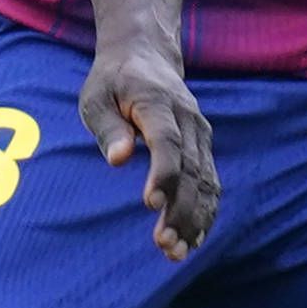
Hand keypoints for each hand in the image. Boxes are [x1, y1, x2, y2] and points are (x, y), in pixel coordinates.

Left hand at [79, 43, 217, 258]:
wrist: (146, 55)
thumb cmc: (113, 81)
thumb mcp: (95, 96)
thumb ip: (108, 127)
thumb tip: (118, 159)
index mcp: (158, 103)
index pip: (167, 142)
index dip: (162, 173)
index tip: (151, 204)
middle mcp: (188, 119)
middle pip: (191, 169)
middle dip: (180, 210)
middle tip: (164, 244)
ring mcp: (201, 133)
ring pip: (206, 181)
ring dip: (195, 219)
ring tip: (177, 252)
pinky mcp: (204, 146)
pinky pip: (211, 182)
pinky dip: (206, 212)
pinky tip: (194, 239)